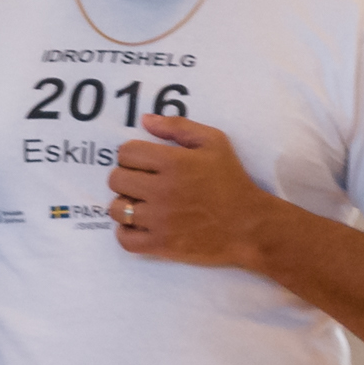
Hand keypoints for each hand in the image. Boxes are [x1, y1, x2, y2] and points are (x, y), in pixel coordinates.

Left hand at [110, 115, 274, 268]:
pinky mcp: (159, 244)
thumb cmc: (231, 180)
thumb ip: (178, 127)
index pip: (126, 153)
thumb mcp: (214, 142)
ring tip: (142, 204)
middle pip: (116, 180)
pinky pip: (123, 238)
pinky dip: (126, 232)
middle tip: (143, 183)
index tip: (144, 162)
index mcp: (173, 162)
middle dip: (127, 178)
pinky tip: (140, 225)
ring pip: (116, 209)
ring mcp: (158, 219)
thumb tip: (144, 120)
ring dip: (125, 205)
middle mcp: (161, 190)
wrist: (248, 225)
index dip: (132, 155)